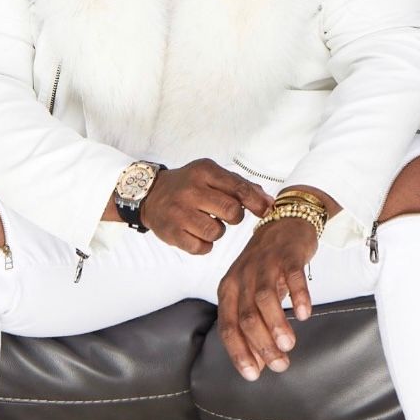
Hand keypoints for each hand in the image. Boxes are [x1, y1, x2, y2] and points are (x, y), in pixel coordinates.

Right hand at [139, 159, 273, 253]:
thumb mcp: (211, 175)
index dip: (256, 202)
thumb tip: (269, 203)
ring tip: (207, 222)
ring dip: (217, 231)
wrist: (150, 194)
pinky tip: (196, 233)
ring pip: (216, 232)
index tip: (266, 210)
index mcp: (204, 171)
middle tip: (226, 215)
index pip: (238, 188)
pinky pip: (201, 247)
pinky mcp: (171, 233)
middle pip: (231, 211)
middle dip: (235, 217)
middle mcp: (191, 190)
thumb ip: (241, 186)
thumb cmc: (189, 185)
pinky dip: (203, 245)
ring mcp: (179, 212)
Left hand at [217, 218, 317, 379]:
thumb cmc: (266, 267)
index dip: (239, 352)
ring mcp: (264, 265)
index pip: (228, 327)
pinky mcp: (287, 256)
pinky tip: (304, 314)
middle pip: (247, 317)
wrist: (284, 223)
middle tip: (279, 365)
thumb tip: (257, 366)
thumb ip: (252, 329)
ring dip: (276, 324)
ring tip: (289, 345)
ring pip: (265, 299)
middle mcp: (242, 278)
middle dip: (261, 345)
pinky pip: (292, 277)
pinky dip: (298, 296)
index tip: (252, 375)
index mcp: (229, 290)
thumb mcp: (252, 295)